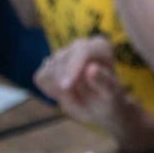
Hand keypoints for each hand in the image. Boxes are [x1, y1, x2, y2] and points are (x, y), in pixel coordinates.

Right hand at [33, 37, 150, 147]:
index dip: (72, 67)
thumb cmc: (111, 101)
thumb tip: (91, 68)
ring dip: (58, 91)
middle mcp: (81, 45)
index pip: (82, 50)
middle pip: (61, 60)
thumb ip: (104, 82)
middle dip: (65, 85)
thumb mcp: (112, 96)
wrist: (102, 107)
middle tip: (78, 103)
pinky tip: (65, 96)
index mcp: (101, 47)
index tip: (66, 87)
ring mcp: (63, 53)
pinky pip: (40, 77)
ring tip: (77, 99)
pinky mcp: (50, 64)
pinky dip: (49, 90)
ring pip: (48, 69)